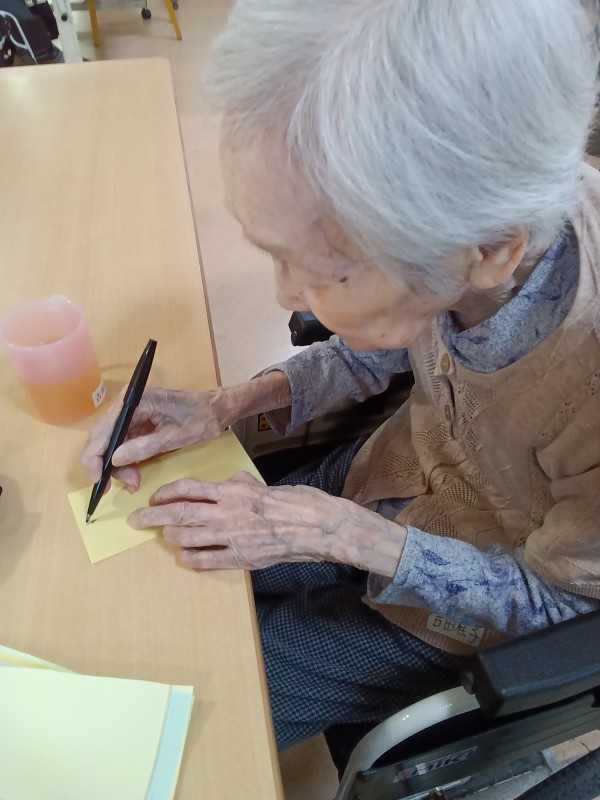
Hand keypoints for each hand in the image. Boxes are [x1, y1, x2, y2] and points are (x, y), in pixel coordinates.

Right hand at [81, 386, 226, 490]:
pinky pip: (123, 442)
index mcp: (136, 401)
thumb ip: (144, 447)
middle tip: (119, 485)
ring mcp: (132, 412)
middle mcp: (128, 403)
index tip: (97, 479)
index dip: (95, 456)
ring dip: (118, 465)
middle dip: (106, 464)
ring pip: (111, 442)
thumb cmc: (202, 418)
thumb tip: (114, 460)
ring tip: (134, 481)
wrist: (218, 408)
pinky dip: (126, 460)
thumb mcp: (175, 437)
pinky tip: (134, 474)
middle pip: (103, 436)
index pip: (104, 429)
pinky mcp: (138, 421)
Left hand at [127, 472, 406, 574]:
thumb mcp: (263, 485)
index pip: (189, 488)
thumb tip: (227, 485)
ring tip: (164, 536)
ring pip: (187, 537)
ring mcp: (232, 537)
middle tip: (136, 519)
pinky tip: (184, 557)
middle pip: (179, 513)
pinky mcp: (241, 558)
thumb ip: (240, 485)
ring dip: (171, 537)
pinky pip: (207, 560)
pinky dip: (191, 558)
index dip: (167, 492)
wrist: (316, 527)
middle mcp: (227, 513)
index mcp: (232, 491)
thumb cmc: (294, 503)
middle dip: (153, 516)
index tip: (156, 496)